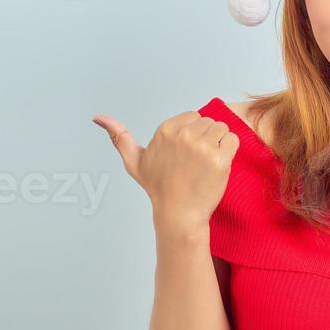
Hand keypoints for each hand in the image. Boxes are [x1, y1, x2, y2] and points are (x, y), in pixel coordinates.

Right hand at [92, 109, 237, 232]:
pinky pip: (232, 140)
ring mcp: (201, 147)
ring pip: (222, 129)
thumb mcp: (134, 161)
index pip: (194, 116)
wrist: (179, 214)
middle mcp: (183, 135)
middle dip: (206, 139)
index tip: (184, 155)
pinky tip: (217, 167)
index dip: (192, 135)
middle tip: (196, 163)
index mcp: (166, 130)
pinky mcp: (219, 159)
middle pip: (209, 122)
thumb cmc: (159, 188)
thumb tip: (97, 117)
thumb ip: (119, 137)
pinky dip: (229, 152)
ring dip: (219, 145)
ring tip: (206, 165)